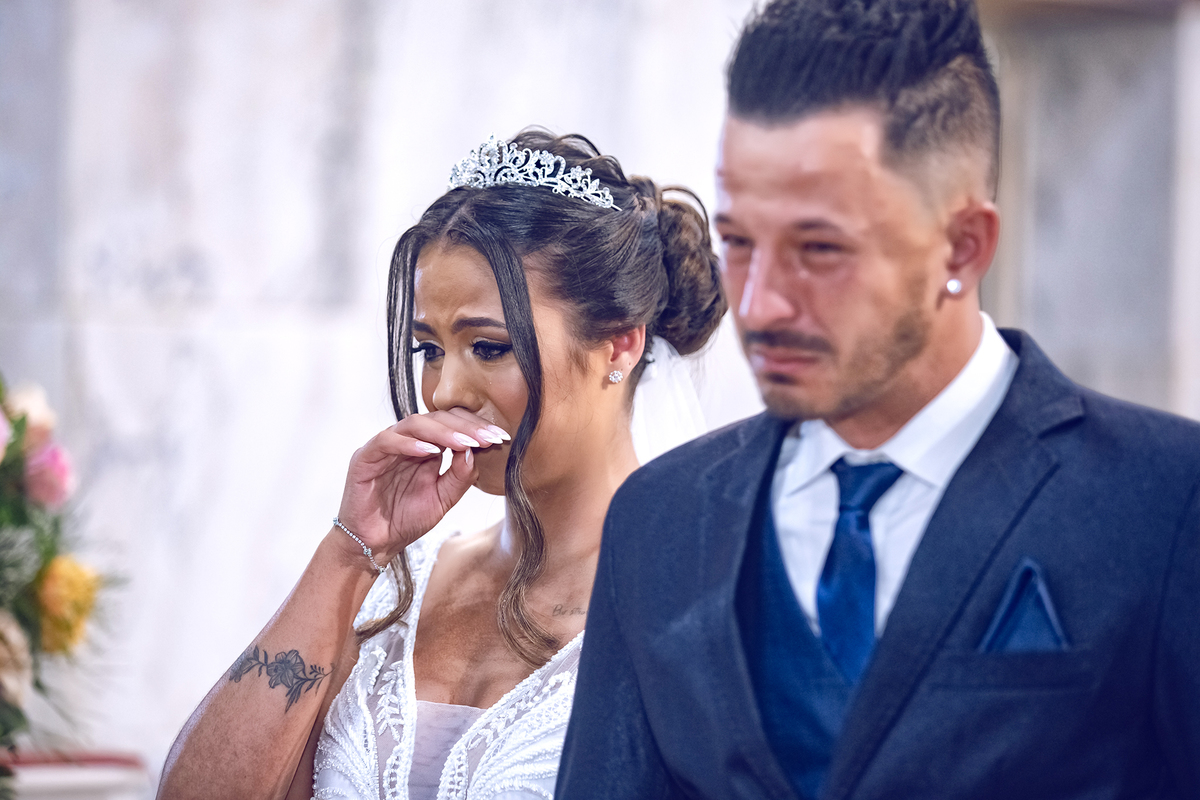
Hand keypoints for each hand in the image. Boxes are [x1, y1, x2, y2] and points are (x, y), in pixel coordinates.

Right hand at [335, 409, 508, 562]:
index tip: (500, 437)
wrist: (377, 543)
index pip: (452, 425)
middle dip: (465, 427)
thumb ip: (460, 475)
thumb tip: (475, 450)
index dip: (475, 428)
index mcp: (425, 448)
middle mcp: (406, 441)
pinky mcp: (365, 457)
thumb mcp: (443, 498)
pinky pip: (386, 441)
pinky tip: (430, 451)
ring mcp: (384, 447)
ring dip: (442, 432)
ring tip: (465, 442)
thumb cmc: (406, 519)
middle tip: (488, 437)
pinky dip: (409, 444)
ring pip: (413, 424)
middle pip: (436, 419)